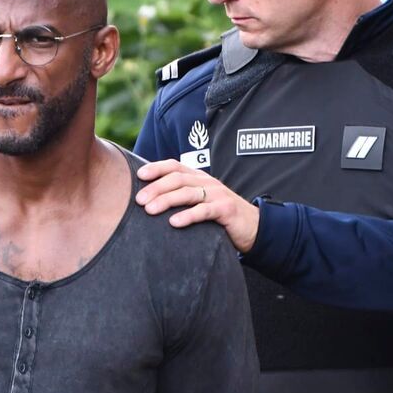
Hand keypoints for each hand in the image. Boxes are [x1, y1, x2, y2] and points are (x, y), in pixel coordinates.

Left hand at [135, 159, 259, 252]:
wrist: (254, 226)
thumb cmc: (220, 215)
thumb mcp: (200, 201)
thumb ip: (181, 197)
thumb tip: (149, 200)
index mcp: (198, 177)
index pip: (174, 166)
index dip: (156, 168)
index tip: (138, 175)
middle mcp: (207, 182)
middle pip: (177, 179)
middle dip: (156, 188)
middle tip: (138, 200)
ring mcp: (217, 194)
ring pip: (188, 193)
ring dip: (166, 200)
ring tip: (149, 210)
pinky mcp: (226, 209)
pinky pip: (204, 211)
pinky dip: (188, 216)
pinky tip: (174, 223)